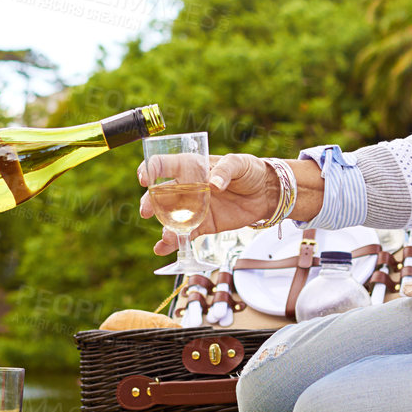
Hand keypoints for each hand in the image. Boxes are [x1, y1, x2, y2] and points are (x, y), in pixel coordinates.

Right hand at [137, 153, 321, 256]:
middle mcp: (188, 187)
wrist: (266, 193)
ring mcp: (194, 208)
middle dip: (151, 203)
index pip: (165, 165)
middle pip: (161, 194)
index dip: (151, 169)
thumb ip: (226, 170)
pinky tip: (163, 248)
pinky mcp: (204, 224)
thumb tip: (213, 183)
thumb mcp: (240, 162)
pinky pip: (185, 234)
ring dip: (164, 226)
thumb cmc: (250, 170)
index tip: (145, 178)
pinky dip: (174, 242)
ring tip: (165, 236)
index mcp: (192, 167)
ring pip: (171, 217)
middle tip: (147, 211)